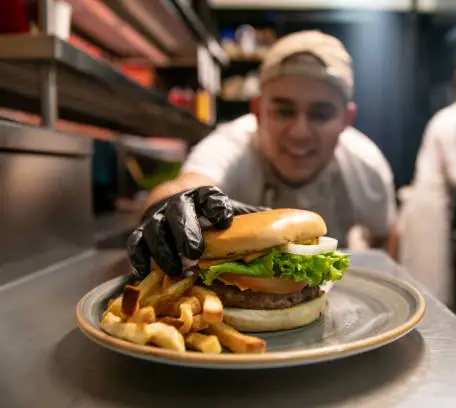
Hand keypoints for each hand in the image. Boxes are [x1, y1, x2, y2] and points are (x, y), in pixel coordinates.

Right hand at [127, 186, 267, 277]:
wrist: (175, 200)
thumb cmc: (209, 213)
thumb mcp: (229, 211)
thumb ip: (251, 219)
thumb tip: (287, 231)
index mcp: (202, 196)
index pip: (210, 197)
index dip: (216, 207)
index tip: (225, 219)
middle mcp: (177, 204)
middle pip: (178, 214)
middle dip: (186, 233)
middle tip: (195, 253)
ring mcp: (156, 218)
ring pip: (154, 231)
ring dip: (163, 251)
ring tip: (176, 270)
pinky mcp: (140, 233)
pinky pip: (135, 244)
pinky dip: (139, 258)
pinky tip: (145, 272)